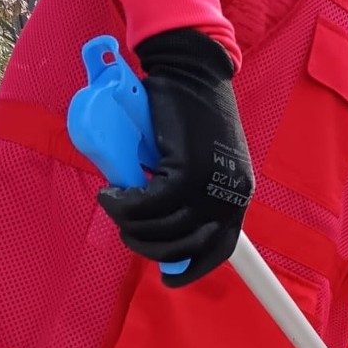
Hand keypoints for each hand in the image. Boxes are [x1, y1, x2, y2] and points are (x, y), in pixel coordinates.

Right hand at [97, 28, 253, 287]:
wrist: (189, 70)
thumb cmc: (186, 113)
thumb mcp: (196, 159)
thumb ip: (185, 189)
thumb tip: (158, 223)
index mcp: (236, 195)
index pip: (220, 248)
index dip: (192, 268)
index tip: (169, 276)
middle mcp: (230, 194)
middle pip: (186, 244)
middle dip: (149, 246)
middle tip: (126, 228)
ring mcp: (212, 182)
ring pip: (165, 226)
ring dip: (131, 224)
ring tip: (114, 206)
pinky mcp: (189, 167)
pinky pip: (151, 203)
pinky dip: (125, 205)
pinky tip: (112, 195)